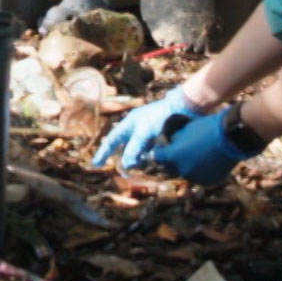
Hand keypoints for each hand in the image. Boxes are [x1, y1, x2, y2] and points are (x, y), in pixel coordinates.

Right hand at [90, 85, 211, 168]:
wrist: (184, 109)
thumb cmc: (161, 117)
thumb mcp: (144, 133)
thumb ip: (134, 148)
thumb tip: (126, 165)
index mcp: (129, 123)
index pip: (113, 140)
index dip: (104, 152)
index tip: (96, 164)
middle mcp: (137, 128)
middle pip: (126, 146)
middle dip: (125, 158)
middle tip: (126, 171)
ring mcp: (148, 133)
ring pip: (139, 150)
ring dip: (139, 158)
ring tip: (142, 165)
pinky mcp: (159, 137)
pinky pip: (150, 150)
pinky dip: (149, 157)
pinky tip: (153, 161)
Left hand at [142, 106, 262, 185]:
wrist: (231, 137)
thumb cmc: (208, 128)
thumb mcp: (186, 130)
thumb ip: (176, 140)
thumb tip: (172, 143)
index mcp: (174, 156)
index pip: (158, 157)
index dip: (159, 151)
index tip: (163, 146)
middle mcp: (182, 170)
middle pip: (170, 168)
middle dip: (172, 160)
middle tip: (178, 151)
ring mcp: (196, 177)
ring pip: (186, 173)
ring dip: (187, 165)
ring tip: (196, 154)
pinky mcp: (209, 181)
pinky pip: (200, 176)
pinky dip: (200, 170)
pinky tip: (206, 159)